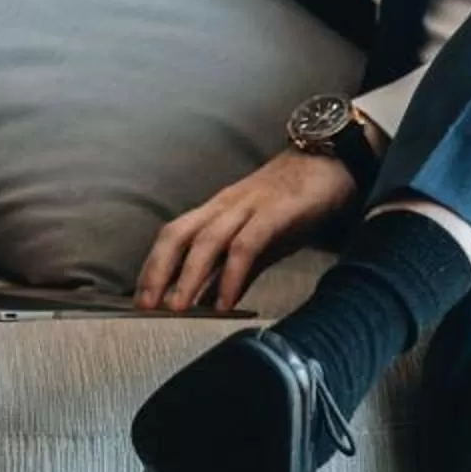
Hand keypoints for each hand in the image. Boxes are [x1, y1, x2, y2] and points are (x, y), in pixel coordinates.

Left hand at [136, 150, 360, 313]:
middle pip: (178, 234)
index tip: (138, 299)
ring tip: (177, 309)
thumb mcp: (259, 241)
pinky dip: (231, 274)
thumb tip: (210, 303)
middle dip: (157, 270)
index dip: (152, 265)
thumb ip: (235, 270)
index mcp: (216, 211)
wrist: (332, 162)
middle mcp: (225, 206)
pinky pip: (246, 244)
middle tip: (144, 306)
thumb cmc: (293, 205)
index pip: (173, 236)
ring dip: (188, 276)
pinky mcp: (277, 212)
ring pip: (207, 239)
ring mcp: (249, 206)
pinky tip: (224, 302)